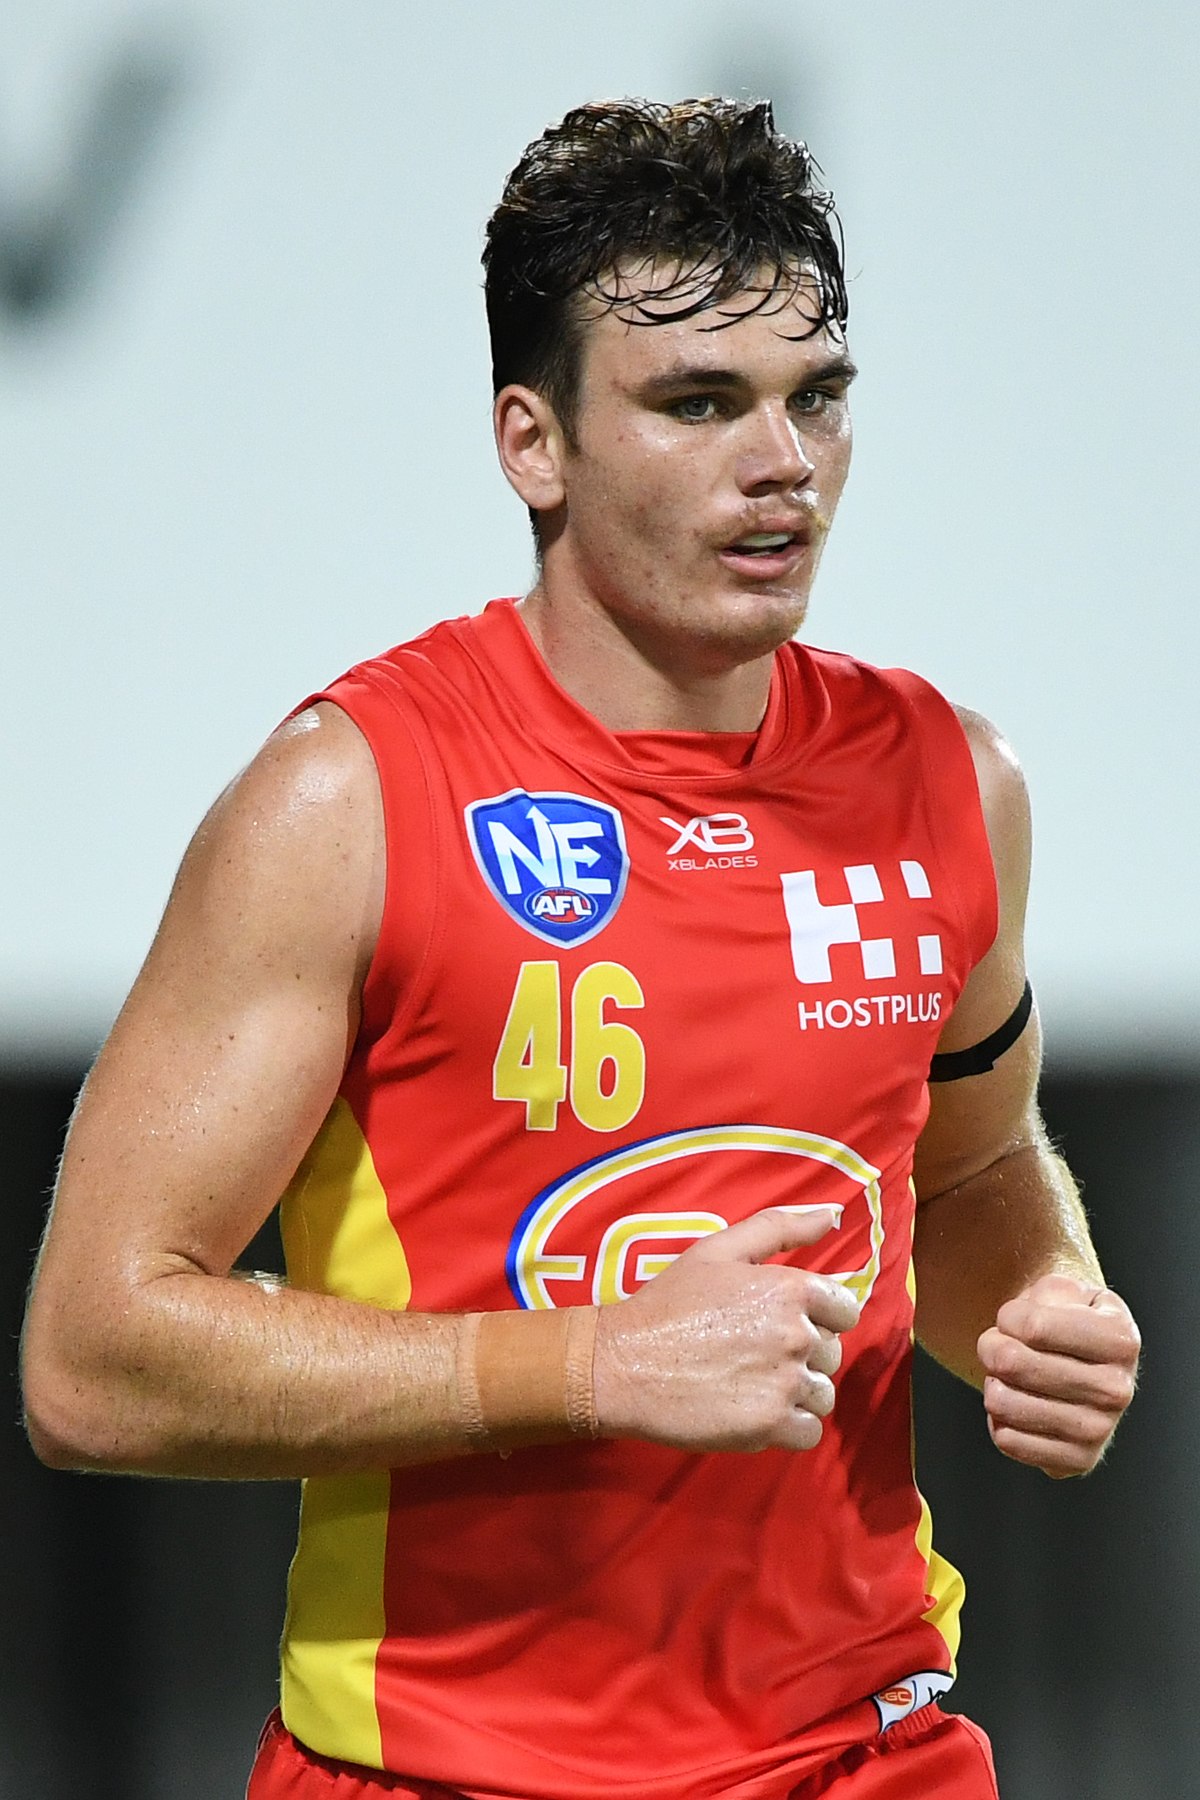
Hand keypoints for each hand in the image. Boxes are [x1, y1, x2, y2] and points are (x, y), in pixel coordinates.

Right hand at [593, 1207, 859, 1452]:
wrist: (622, 1364)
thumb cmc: (668, 1303)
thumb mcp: (718, 1249)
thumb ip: (780, 1227)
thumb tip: (832, 1213)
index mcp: (790, 1289)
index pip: (845, 1310)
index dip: (817, 1318)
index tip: (780, 1325)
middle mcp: (796, 1335)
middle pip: (831, 1354)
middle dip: (801, 1355)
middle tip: (753, 1353)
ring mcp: (785, 1383)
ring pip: (823, 1394)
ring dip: (797, 1394)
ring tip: (752, 1384)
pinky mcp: (770, 1426)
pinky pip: (809, 1432)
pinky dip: (788, 1428)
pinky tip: (755, 1411)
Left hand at [977, 1273, 1139, 1476]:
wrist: (1077, 1358)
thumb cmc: (1065, 1318)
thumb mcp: (1061, 1288)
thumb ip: (1041, 1297)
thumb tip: (1019, 1331)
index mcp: (1120, 1340)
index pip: (1032, 1327)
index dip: (1007, 1317)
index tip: (1013, 1318)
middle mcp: (1118, 1389)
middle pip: (1013, 1364)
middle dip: (990, 1346)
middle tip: (997, 1343)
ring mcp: (1100, 1429)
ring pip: (1004, 1405)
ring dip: (992, 1384)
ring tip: (1008, 1376)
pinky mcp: (1077, 1460)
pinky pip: (1007, 1440)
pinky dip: (998, 1420)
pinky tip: (1019, 1405)